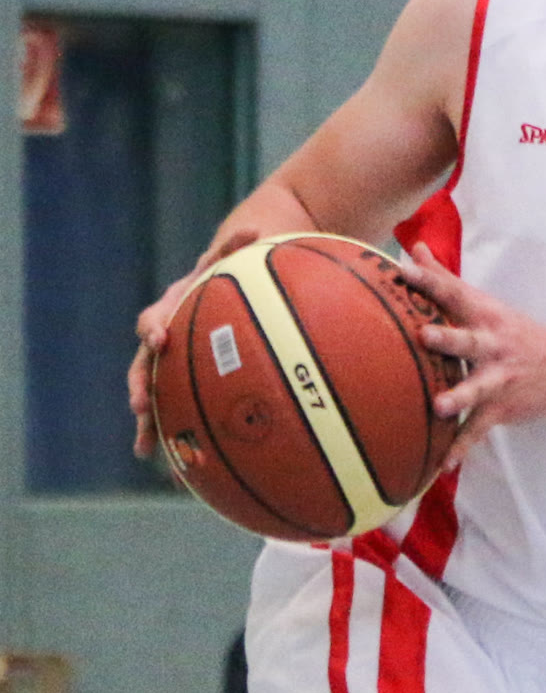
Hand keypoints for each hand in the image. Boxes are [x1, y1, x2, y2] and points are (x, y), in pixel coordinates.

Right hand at [129, 227, 260, 457]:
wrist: (230, 274)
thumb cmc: (236, 263)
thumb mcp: (237, 252)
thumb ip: (239, 244)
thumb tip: (257, 228)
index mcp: (174, 305)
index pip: (156, 317)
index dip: (154, 329)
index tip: (158, 341)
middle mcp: (167, 333)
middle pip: (146, 363)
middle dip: (142, 384)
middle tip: (141, 405)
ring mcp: (174, 357)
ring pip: (155, 390)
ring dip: (149, 418)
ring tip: (145, 446)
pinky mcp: (186, 375)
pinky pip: (176, 405)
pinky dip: (172, 431)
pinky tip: (175, 465)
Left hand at [400, 243, 545, 466]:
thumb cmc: (514, 333)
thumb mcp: (486, 303)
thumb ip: (446, 280)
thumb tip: (415, 249)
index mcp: (487, 315)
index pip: (455, 294)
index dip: (430, 281)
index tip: (403, 269)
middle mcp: (494, 345)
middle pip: (469, 340)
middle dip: (448, 339)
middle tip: (425, 336)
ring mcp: (500, 378)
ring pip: (478, 388)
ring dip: (460, 397)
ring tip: (440, 407)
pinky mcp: (502, 407)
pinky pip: (480, 429)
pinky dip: (462, 447)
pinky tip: (443, 464)